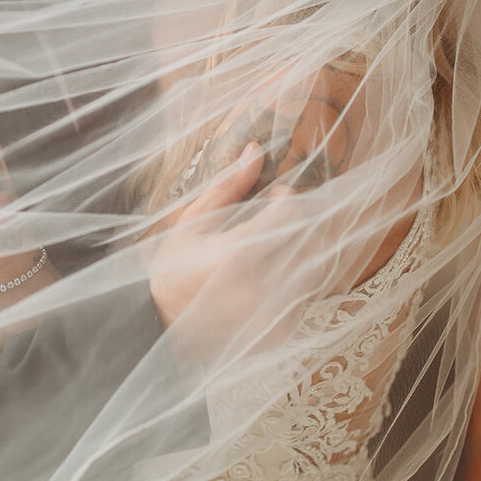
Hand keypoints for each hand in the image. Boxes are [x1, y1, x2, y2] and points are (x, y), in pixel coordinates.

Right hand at [147, 143, 301, 333]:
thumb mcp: (192, 223)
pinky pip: (307, 292)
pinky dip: (296, 276)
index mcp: (235, 256)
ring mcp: (274, 313)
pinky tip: (270, 274)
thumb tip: (255, 149)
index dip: (287, 198)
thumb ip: (229, 187)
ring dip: (300, 247)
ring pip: (314, 265)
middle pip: (310, 238)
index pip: (291, 215)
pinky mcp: (283, 331)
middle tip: (276, 217)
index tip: (273, 196)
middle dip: (298, 221)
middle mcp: (261, 288)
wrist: (165, 330)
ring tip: (272, 245)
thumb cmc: (174, 271)